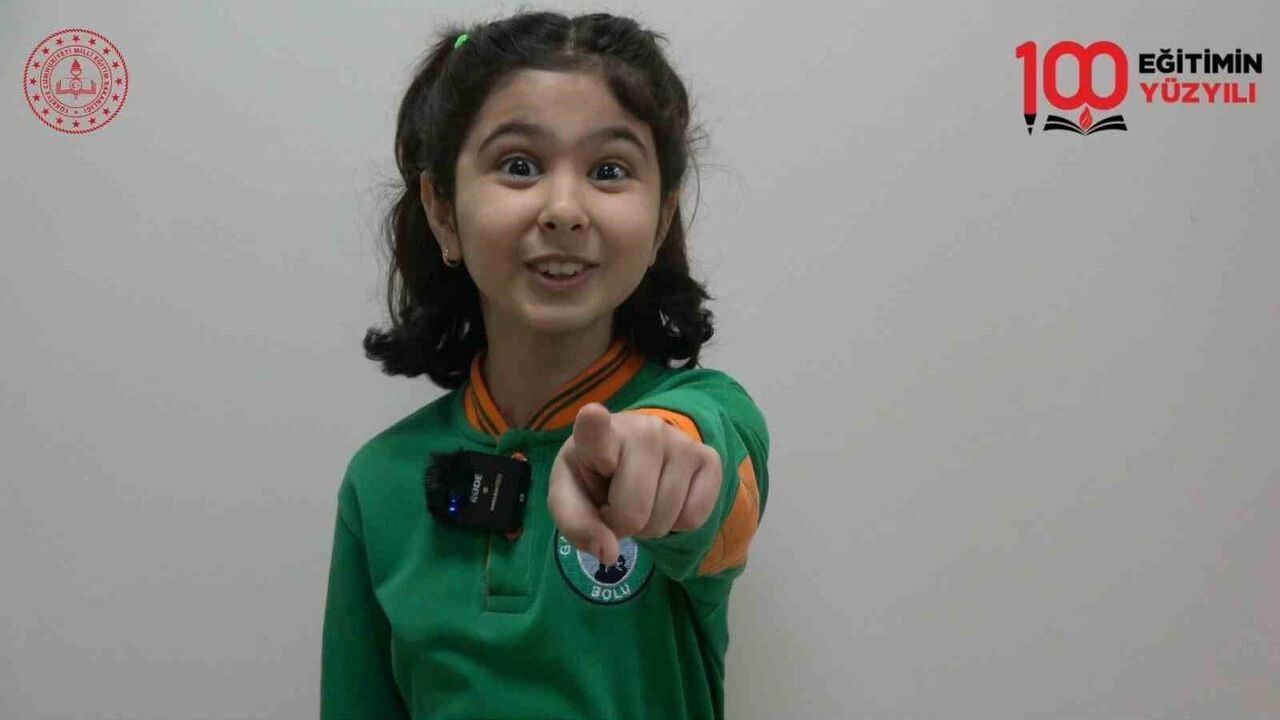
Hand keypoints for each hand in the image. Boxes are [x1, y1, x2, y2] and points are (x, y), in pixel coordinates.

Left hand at [547, 402, 721, 565]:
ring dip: (648, 527)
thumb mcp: (571, 500)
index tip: (592, 415)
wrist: (632, 456)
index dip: (594, 426)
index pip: (595, 430)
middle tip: (615, 507)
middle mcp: (643, 431)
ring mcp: (681, 442)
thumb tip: (610, 554)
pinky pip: (693, 518)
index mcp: (596, 436)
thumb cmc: (595, 477)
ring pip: (665, 519)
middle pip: (633, 512)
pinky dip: (677, 525)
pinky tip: (665, 500)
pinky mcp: (709, 459)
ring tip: (639, 501)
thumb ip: (577, 525)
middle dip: (622, 525)